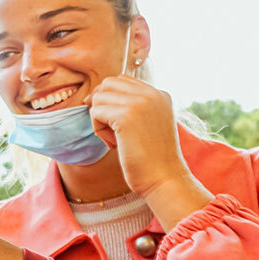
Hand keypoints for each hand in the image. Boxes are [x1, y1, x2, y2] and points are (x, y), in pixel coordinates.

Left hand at [87, 77, 211, 227]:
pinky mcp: (126, 115)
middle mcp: (152, 93)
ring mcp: (140, 102)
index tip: (111, 121)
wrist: (164, 179)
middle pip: (108, 84)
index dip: (109, 98)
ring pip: (99, 97)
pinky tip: (114, 144)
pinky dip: (98, 130)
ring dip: (99, 120)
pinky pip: (95, 112)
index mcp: (160, 94)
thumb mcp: (146, 124)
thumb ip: (130, 106)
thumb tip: (94, 96)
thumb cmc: (151, 158)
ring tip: (115, 139)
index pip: (122, 80)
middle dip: (102, 105)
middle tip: (110, 129)